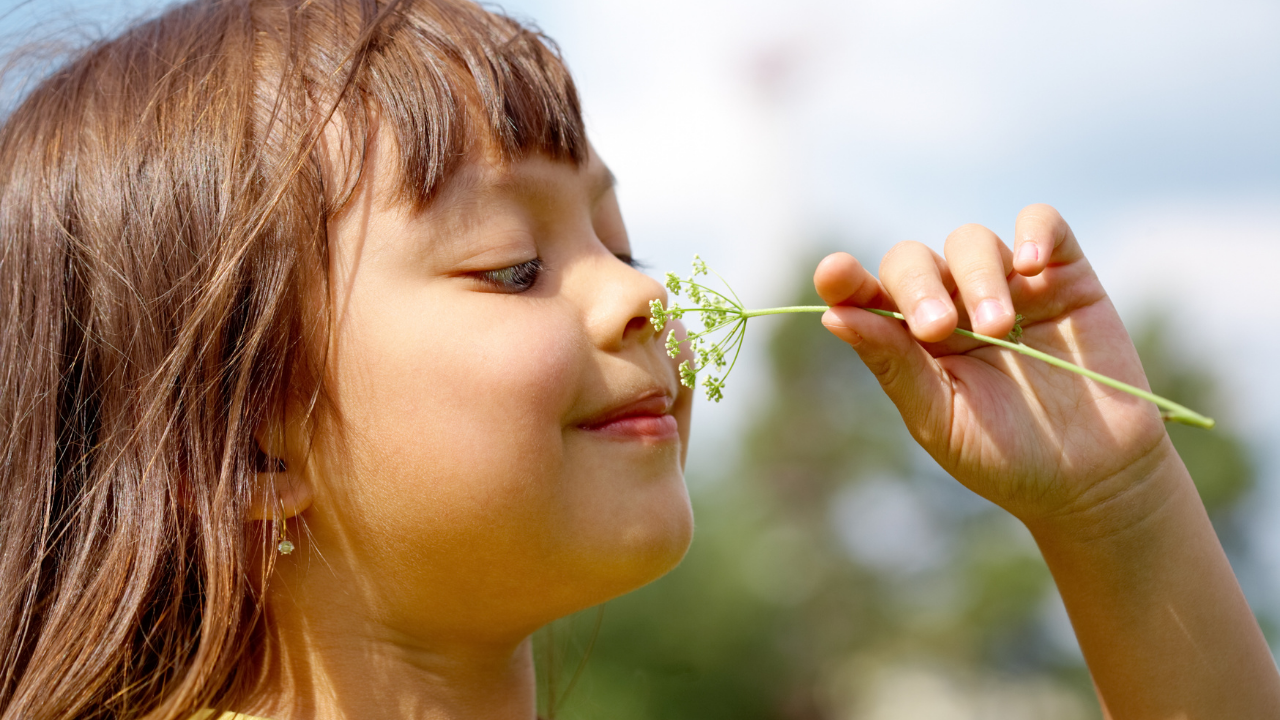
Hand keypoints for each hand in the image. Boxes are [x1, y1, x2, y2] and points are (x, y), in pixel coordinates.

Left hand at [815, 204, 1173, 527]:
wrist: (1091, 479)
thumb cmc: (1003, 455)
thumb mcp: (939, 417)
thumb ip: (893, 364)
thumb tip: (833, 316)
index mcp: (910, 339)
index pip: (866, 293)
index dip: (846, 279)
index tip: (833, 276)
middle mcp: (952, 304)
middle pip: (914, 262)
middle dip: (917, 287)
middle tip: (938, 329)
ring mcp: (1007, 286)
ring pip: (972, 242)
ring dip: (976, 278)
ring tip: (998, 330)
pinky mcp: (1064, 276)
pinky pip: (1043, 223)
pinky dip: (1033, 233)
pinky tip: (1030, 265)